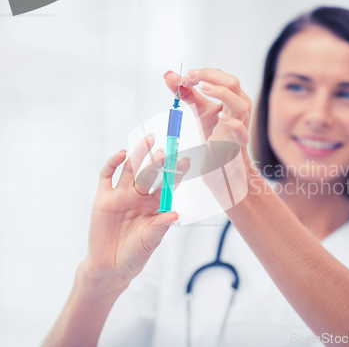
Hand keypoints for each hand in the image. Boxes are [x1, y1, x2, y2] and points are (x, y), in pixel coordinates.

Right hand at [80, 135, 190, 295]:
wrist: (110, 267)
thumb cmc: (135, 254)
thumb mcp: (150, 241)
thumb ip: (160, 226)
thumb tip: (175, 214)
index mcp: (154, 205)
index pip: (167, 184)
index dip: (175, 173)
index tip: (186, 161)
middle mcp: (139, 196)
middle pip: (149, 173)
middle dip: (157, 162)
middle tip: (165, 150)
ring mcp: (121, 195)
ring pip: (131, 170)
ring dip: (138, 155)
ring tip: (148, 141)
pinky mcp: (103, 198)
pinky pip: (107, 177)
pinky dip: (113, 164)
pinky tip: (121, 154)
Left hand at [164, 69, 252, 204]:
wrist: (221, 163)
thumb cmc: (215, 135)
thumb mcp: (200, 110)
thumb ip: (187, 92)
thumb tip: (169, 75)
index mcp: (234, 98)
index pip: (222, 77)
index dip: (204, 73)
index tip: (184, 77)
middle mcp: (240, 108)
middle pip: (233, 83)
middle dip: (210, 76)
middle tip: (190, 78)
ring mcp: (242, 125)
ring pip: (240, 104)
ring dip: (221, 93)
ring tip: (202, 87)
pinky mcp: (238, 143)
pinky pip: (239, 129)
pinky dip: (231, 121)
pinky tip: (219, 116)